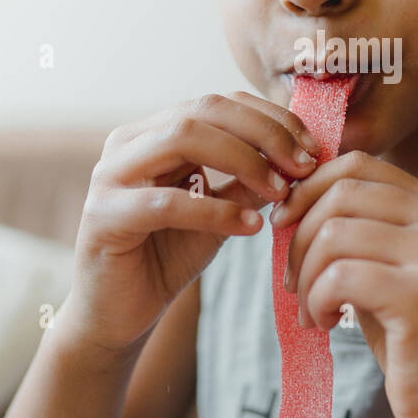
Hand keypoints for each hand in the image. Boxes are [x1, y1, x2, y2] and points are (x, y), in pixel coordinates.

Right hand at [67, 91, 320, 357]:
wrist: (120, 314)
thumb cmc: (168, 256)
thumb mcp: (220, 211)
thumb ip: (249, 181)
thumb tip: (300, 158)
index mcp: (154, 131)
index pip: (219, 103)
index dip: (270, 118)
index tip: (312, 148)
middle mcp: (128, 142)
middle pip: (203, 110)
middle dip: (263, 133)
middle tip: (304, 165)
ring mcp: (110, 174)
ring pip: (182, 139)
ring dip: (243, 161)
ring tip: (280, 191)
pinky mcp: (104, 215)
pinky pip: (167, 202)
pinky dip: (216, 210)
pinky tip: (250, 226)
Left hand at [273, 151, 417, 417]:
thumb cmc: (410, 336)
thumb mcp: (383, 267)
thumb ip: (355, 225)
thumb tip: (290, 193)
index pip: (357, 164)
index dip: (309, 188)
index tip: (284, 225)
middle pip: (340, 195)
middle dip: (299, 238)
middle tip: (291, 283)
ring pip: (333, 234)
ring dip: (304, 277)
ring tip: (311, 310)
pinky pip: (338, 277)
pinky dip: (316, 300)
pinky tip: (325, 324)